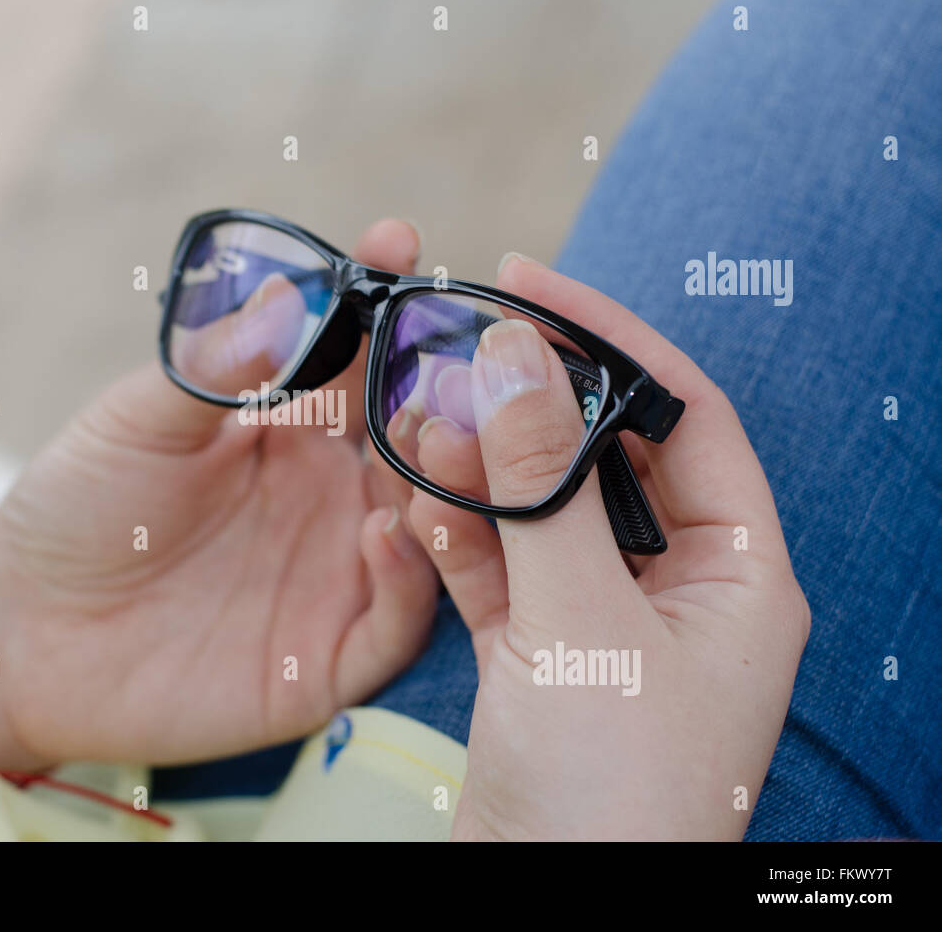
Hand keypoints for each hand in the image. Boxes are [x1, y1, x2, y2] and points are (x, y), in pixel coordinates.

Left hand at [0, 219, 437, 770]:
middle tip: (453, 355)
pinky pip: (392, 622)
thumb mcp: (137, 424)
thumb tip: (287, 296)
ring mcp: (336, 577)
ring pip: (427, 530)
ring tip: (434, 438)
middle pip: (417, 443)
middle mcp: (330, 500)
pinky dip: (405, 579)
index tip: (397, 239)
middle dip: (442, 396)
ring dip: (444, 484)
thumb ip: (213, 369)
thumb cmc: (76, 511)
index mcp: (292, 434)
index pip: (362, 361)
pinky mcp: (325, 661)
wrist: (23, 633)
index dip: (383, 303)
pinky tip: (385, 534)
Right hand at [407, 255, 809, 839]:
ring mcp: (599, 624)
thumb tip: (514, 358)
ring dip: (478, 468)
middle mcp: (675, 591)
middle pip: (600, 457)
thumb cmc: (611, 798)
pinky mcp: (535, 658)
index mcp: (735, 574)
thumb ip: (546, 490)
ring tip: (415, 424)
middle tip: (449, 350)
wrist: (548, 920)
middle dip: (523, 405)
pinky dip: (456, 534)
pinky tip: (415, 501)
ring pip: (537, 512)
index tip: (527, 282)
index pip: (683, 414)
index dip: (609, 338)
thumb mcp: (583, 626)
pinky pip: (496, 570)